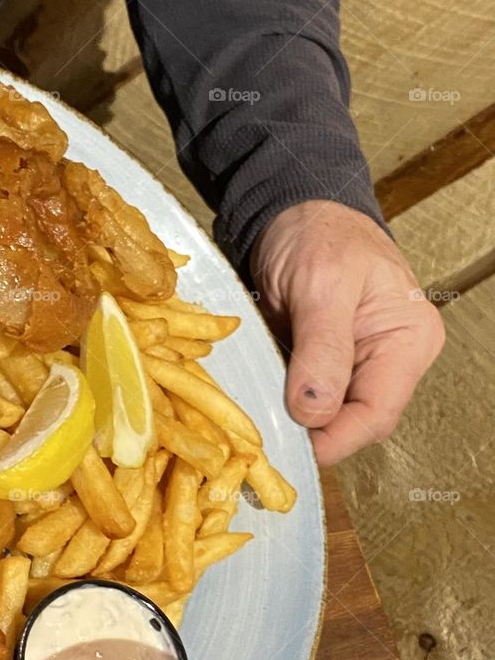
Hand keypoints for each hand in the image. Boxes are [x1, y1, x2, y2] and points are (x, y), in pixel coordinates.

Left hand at [250, 200, 443, 466]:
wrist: (293, 212)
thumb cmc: (319, 235)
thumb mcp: (321, 285)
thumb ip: (322, 348)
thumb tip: (314, 411)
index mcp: (406, 342)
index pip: (377, 415)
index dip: (335, 439)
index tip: (291, 447)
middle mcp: (386, 361)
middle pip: (353, 422)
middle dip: (311, 434)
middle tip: (262, 437)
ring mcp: (354, 365)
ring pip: (326, 416)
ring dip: (291, 422)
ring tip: (254, 423)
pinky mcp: (321, 365)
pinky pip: (304, 398)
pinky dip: (280, 404)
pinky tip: (255, 405)